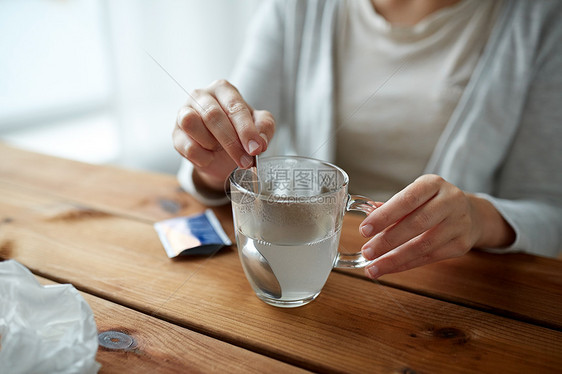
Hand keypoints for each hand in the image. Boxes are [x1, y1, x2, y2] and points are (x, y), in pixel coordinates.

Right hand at [173, 79, 274, 189]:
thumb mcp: (259, 128)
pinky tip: (210, 157)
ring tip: (221, 150)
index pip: (234, 106)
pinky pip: (186, 145)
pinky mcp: (176, 134)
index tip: (255, 148)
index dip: (246, 130)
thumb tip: (260, 141)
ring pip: (191, 123)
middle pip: (213, 115)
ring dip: (211, 143)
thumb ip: (264, 128)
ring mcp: (184, 113)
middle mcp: (201, 96)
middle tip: (245, 161)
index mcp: (224, 90)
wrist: (222, 155)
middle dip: (232, 142)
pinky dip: (202, 156)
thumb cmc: (240, 133)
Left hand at [360, 174, 514, 278]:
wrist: (472, 214)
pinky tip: (390, 268)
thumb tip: (368, 219)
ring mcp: (459, 224)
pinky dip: (406, 264)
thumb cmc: (433, 203)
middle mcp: (450, 201)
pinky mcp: (462, 245)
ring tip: (373, 267)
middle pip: (416, 223)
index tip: (364, 230)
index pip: (407, 199)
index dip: (384, 216)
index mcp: (433, 184)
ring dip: (395, 259)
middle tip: (367, 252)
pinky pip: (430, 258)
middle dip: (387, 240)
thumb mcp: (416, 196)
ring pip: (423, 245)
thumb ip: (393, 207)